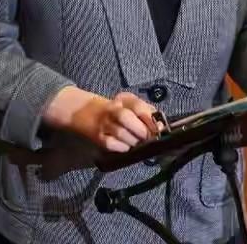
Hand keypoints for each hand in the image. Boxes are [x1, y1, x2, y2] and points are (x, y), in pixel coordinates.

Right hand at [43, 87, 160, 151]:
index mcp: (124, 99)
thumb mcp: (130, 105)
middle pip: (126, 117)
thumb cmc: (115, 111)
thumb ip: (147, 112)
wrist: (85, 111)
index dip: (149, 118)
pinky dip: (121, 147)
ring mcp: (104, 123)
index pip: (138, 106)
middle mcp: (113, 109)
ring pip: (120, 133)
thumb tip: (161, 125)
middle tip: (147, 138)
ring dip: (132, 141)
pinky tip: (125, 147)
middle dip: (141, 131)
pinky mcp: (98, 137)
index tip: (158, 129)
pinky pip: (111, 144)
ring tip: (137, 142)